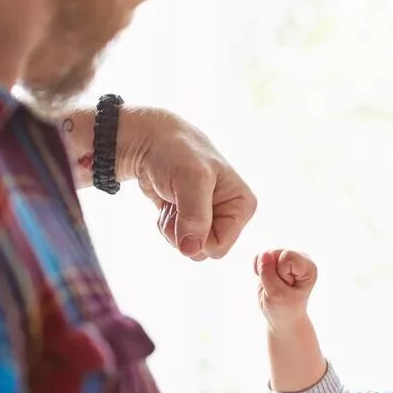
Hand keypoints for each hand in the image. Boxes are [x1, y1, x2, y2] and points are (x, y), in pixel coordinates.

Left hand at [64, 107, 255, 259]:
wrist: (149, 141)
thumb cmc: (176, 151)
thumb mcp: (191, 179)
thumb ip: (195, 216)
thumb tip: (192, 250)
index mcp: (242, 205)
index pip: (220, 247)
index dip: (196, 236)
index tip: (185, 209)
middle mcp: (230, 214)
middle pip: (204, 251)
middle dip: (183, 233)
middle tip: (177, 204)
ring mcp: (211, 218)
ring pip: (190, 248)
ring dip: (172, 228)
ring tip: (172, 200)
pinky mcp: (192, 220)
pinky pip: (180, 241)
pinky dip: (167, 225)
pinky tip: (168, 203)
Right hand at [254, 249, 316, 329]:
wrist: (283, 318)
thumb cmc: (285, 308)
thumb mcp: (277, 295)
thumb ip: (268, 273)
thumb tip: (263, 253)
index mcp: (309, 267)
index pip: (287, 256)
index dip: (281, 273)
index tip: (287, 287)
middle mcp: (301, 258)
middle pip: (276, 253)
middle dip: (272, 272)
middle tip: (280, 287)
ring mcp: (288, 258)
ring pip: (266, 254)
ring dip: (264, 271)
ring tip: (274, 284)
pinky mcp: (276, 260)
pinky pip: (260, 256)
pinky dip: (258, 268)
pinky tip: (266, 279)